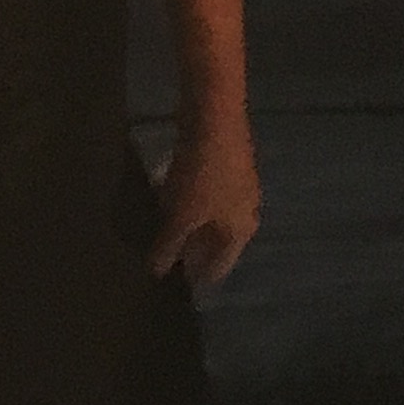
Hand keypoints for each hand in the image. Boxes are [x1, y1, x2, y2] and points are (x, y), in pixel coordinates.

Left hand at [147, 105, 260, 295]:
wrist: (214, 116)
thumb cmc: (201, 174)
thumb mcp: (180, 216)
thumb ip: (169, 246)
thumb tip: (157, 272)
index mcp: (241, 231)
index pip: (220, 267)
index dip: (198, 277)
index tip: (177, 288)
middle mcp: (246, 213)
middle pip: (218, 242)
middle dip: (194, 252)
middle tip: (166, 261)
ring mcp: (239, 189)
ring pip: (212, 218)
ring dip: (191, 227)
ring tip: (163, 233)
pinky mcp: (226, 167)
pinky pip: (206, 197)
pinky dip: (190, 205)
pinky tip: (169, 201)